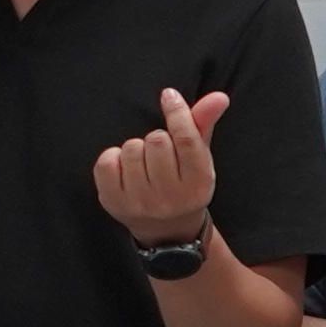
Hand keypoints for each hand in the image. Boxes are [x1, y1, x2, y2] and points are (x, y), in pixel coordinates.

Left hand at [91, 83, 229, 246]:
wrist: (166, 230)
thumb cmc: (184, 183)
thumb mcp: (200, 157)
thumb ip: (205, 124)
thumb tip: (219, 97)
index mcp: (198, 183)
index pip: (186, 139)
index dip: (177, 111)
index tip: (169, 96)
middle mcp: (171, 197)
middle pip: (156, 140)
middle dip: (157, 138)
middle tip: (161, 152)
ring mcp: (140, 203)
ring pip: (131, 148)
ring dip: (136, 148)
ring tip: (144, 163)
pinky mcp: (114, 204)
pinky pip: (106, 162)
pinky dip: (113, 158)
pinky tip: (125, 169)